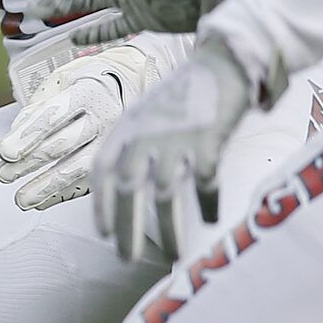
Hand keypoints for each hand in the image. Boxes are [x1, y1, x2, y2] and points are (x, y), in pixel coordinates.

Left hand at [0, 42, 166, 209]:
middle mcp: (105, 117)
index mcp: (89, 92)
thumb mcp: (59, 82)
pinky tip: (41, 201)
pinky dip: (62, 194)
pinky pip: (89, 182)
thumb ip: (37, 107)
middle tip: (3, 174)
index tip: (5, 152)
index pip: (54, 115)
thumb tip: (16, 135)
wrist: (127, 85)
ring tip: (21, 199)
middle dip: (29, 162)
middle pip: (63, 144)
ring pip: (78, 168)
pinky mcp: (116, 161)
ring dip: (46, 186)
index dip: (28, 135)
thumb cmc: (84, 85)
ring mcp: (113, 141)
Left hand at [91, 38, 258, 265]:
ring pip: (167, 194)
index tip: (103, 233)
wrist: (221, 64)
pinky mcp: (209, 140)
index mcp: (125, 130)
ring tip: (174, 255)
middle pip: (130, 190)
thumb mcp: (145, 117)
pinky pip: (206, 183)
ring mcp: (176, 138)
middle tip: (126, 258)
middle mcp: (145, 136)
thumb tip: (126, 189)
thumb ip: (133, 148)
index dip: (102, 205)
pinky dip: (208, 206)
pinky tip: (212, 223)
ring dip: (170, 229)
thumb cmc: (181, 97)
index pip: (102, 173)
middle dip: (127, 228)